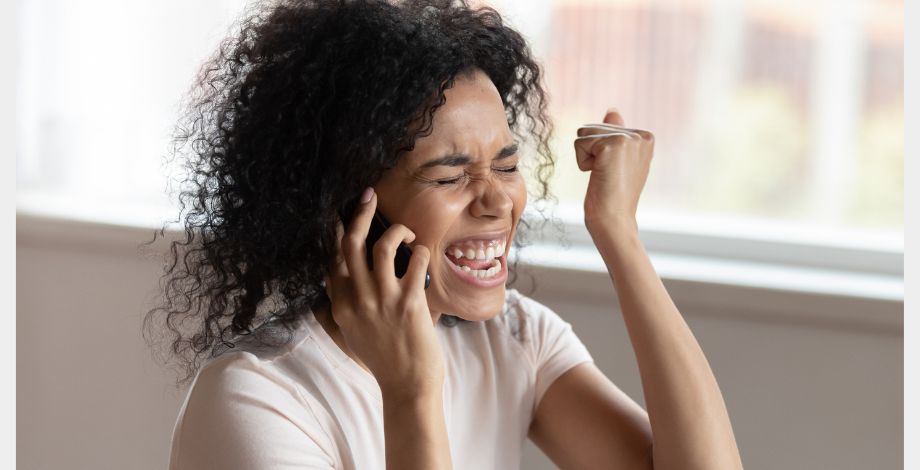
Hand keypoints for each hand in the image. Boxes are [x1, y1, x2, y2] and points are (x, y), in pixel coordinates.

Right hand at [323, 188, 443, 396]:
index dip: (337, 232)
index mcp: (340, 305)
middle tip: (368, 195)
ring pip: (384, 246)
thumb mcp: (349, 335)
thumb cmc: (382, 360)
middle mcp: (357, 299)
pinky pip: (416, 261)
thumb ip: (338, 308)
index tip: (341, 214)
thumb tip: (329, 284)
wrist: (406, 386)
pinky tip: (424, 255)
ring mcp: (382, 300)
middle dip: (359, 214)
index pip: (333, 259)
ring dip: (398, 231)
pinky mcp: (409, 303)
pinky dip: (422, 252)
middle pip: (351, 244)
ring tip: (408, 234)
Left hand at [574, 109, 654, 233]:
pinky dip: (582, 162)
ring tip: (604, 176)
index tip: (615, 172)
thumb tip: (612, 110)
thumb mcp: (618, 161)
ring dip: (587, 157)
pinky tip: (599, 176)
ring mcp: (628, 139)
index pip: (605, 127)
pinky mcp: (612, 145)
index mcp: (646, 137)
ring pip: (585, 132)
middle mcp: (641, 135)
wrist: (615, 221)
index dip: (601, 152)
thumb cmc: (614, 196)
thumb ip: (616, 133)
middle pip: (594, 127)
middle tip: (608, 176)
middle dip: (592, 152)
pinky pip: (580, 143)